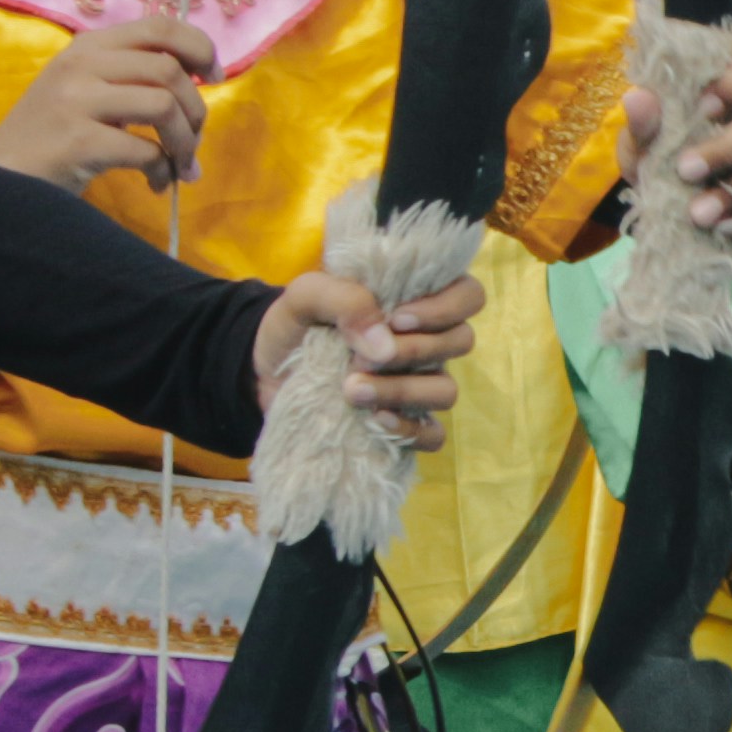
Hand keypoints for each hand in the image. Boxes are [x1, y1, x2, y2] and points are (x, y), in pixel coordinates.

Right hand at [0, 11, 212, 192]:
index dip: (200, 47)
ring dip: (185, 141)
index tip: (214, 76)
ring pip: (163, 105)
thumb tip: (200, 76)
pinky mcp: (78, 142)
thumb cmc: (53, 133)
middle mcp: (81, 64)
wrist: (0, 175)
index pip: (159, 26)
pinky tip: (157, 183)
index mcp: (89, 45)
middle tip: (193, 139)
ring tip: (180, 164)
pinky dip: (163, 170)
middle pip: (169, 69)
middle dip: (196, 109)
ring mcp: (76, 101)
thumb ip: (132, 74)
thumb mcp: (87, 87)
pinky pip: (145, 151)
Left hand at [252, 265, 482, 445]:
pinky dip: (408, 430)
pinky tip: (374, 421)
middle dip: (413, 350)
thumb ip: (343, 299)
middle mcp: (426, 341)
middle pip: (461, 341)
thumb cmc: (295, 324)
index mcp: (414, 301)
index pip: (467, 296)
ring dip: (402, 391)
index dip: (446, 307)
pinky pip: (432, 435)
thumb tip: (384, 342)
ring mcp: (418, 385)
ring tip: (352, 390)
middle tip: (361, 357)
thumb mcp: (306, 296)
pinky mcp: (403, 423)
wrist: (263, 371)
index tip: (397, 318)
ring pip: (446, 390)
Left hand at [621, 36, 731, 243]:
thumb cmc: (658, 152)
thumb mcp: (643, 139)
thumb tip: (637, 99)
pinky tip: (723, 230)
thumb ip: (643, 123)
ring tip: (697, 215)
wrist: (671, 199)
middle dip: (726, 148)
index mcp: (728, 87)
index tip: (705, 105)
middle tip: (685, 171)